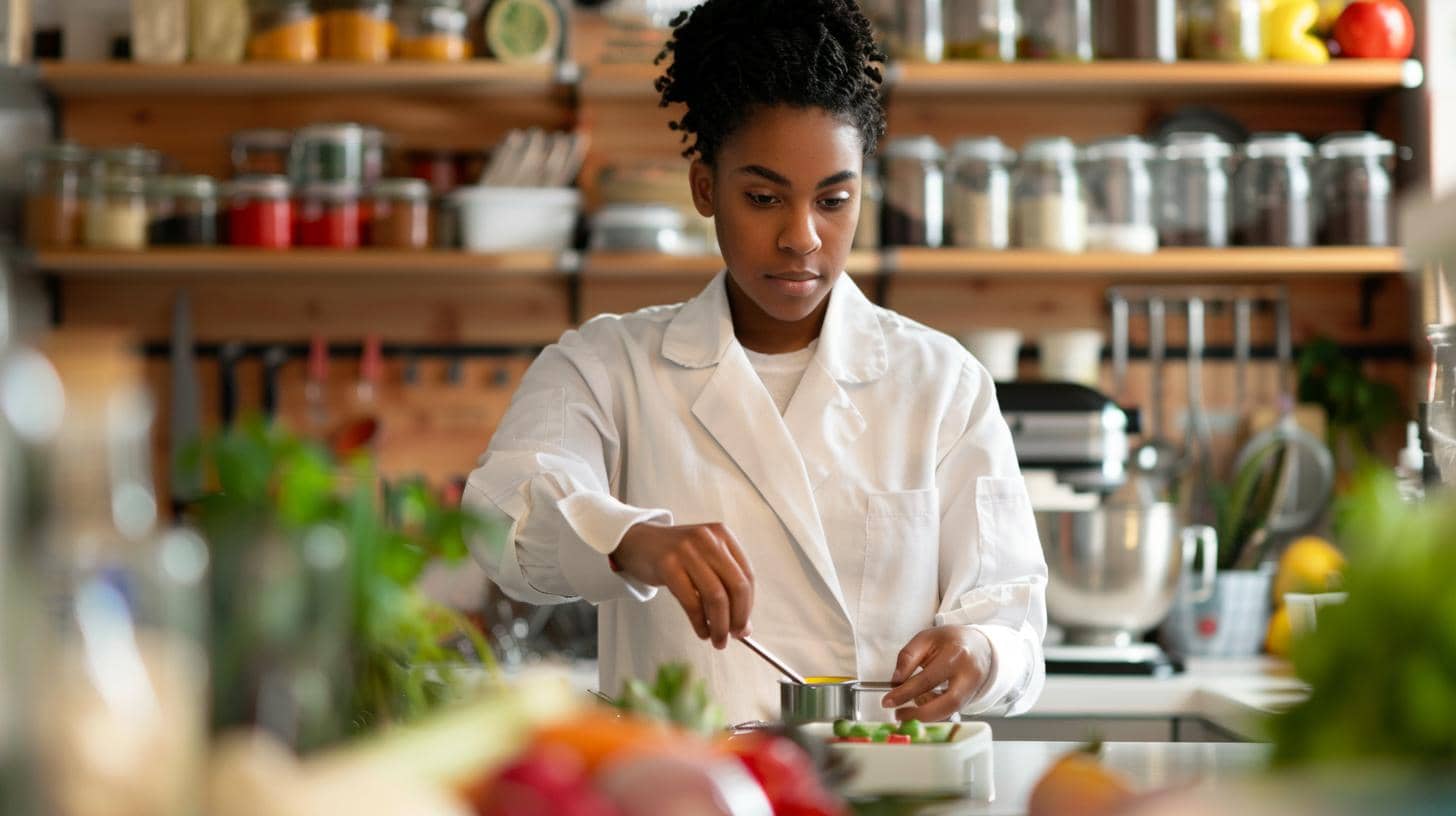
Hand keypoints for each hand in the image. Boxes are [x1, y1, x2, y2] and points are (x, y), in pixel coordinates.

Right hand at [612, 522, 753, 648]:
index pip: (747, 575)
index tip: (744, 626)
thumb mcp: (703, 560)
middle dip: (738, 617)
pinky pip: (691, 602)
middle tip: (735, 636)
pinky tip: (701, 631)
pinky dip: (700, 623)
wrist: (637, 542)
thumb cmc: (675, 555)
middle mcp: (708, 539)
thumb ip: (724, 586)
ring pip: (716, 596)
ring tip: (718, 640)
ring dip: (720, 625)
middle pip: (736, 586)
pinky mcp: (668, 565)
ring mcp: (687, 550)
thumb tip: (744, 627)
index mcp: (722, 535)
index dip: (748, 605)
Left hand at [881, 626, 992, 721]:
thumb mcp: (926, 638)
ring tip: (906, 710)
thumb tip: (896, 681)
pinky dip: (932, 712)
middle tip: (899, 715)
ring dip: (925, 715)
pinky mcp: (970, 701)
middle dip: (920, 714)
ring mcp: (972, 691)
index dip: (905, 693)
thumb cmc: (950, 641)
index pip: (928, 679)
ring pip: (949, 712)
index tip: (888, 701)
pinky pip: (949, 712)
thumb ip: (908, 656)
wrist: (980, 647)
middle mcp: (968, 676)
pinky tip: (922, 704)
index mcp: (956, 655)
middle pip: (947, 704)